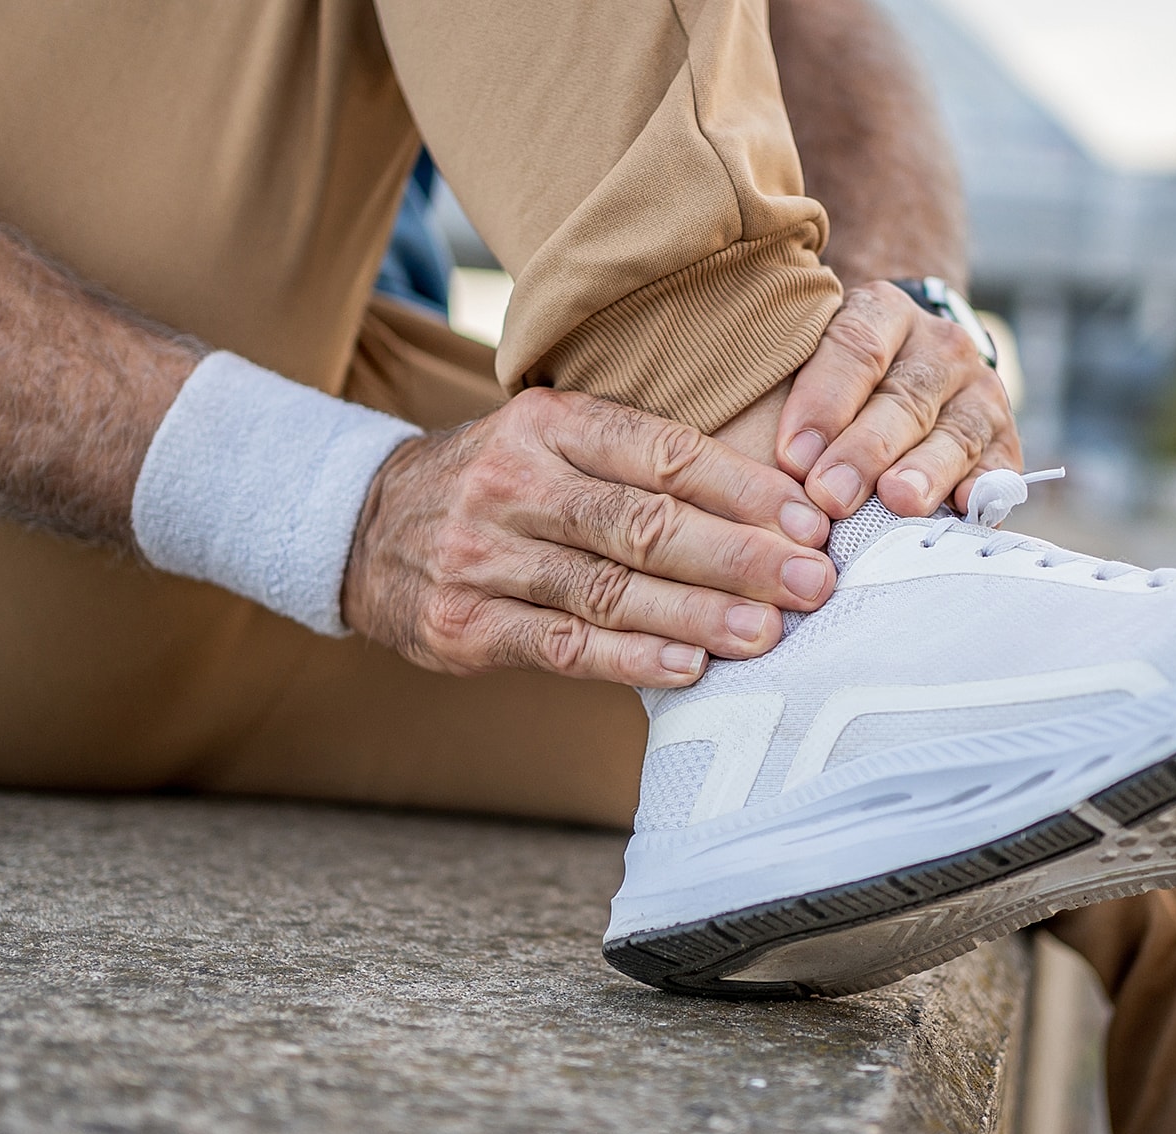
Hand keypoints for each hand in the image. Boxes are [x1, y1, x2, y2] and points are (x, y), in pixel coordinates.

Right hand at [340, 388, 836, 687]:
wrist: (364, 529)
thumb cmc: (499, 488)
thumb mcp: (553, 442)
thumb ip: (640, 464)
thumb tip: (773, 512)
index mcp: (548, 423)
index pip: (660, 451)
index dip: (742, 488)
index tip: (810, 520)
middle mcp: (512, 482)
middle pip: (641, 521)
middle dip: (736, 555)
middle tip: (811, 582)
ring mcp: (481, 555)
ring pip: (606, 588)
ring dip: (695, 614)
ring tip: (767, 633)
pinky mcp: (462, 624)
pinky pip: (559, 645)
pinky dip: (628, 658)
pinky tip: (687, 667)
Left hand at [775, 281, 1019, 518]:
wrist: (911, 366)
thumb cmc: (836, 379)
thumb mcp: (809, 359)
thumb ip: (785, 392)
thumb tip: (762, 463)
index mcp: (883, 314)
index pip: (855, 349)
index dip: (823, 403)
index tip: (792, 457)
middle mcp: (939, 348)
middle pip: (902, 400)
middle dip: (865, 451)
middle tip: (830, 495)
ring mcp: (979, 394)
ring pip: (954, 434)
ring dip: (925, 471)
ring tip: (898, 501)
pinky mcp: (1004, 441)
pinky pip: (997, 469)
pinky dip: (982, 491)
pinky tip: (963, 510)